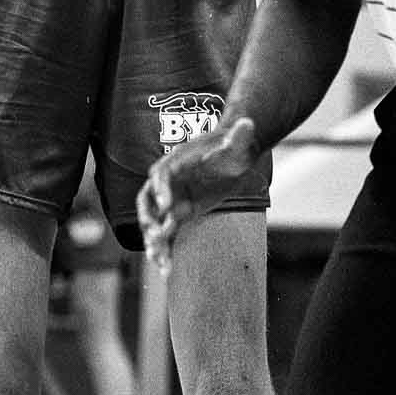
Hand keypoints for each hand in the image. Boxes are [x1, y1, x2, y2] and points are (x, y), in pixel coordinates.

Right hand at [137, 117, 258, 273]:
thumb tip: (248, 123)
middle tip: (156, 234)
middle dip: (148, 217)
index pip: (161, 174)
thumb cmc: (233, 147)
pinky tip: (167, 271)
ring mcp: (172, 199)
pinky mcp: (179, 214)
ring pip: (154, 222)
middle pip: (147, 199)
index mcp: (176, 162)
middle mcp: (168, 182)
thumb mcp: (238, 143)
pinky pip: (166, 234)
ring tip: (159, 259)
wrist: (232, 156)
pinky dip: (165, 250)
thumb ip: (239, 136)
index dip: (161, 189)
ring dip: (154, 240)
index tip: (168, 207)